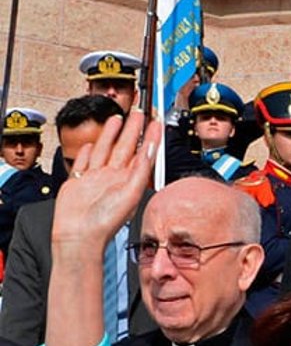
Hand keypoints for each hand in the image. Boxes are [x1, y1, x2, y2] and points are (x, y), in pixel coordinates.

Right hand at [51, 110, 160, 257]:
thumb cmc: (105, 221)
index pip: (143, 152)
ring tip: (119, 118)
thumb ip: (140, 170)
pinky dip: (88, 152)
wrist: (79, 234)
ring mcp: (96, 178)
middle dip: (133, 128)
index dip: (150, 136)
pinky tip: (92, 143)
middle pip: (125, 146)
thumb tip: (150, 149)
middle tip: (140, 111)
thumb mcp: (130, 193)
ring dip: (112, 134)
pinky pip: (85, 162)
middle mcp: (114, 177)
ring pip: (105, 149)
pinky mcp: (79, 181)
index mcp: (129, 180)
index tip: (156, 121)